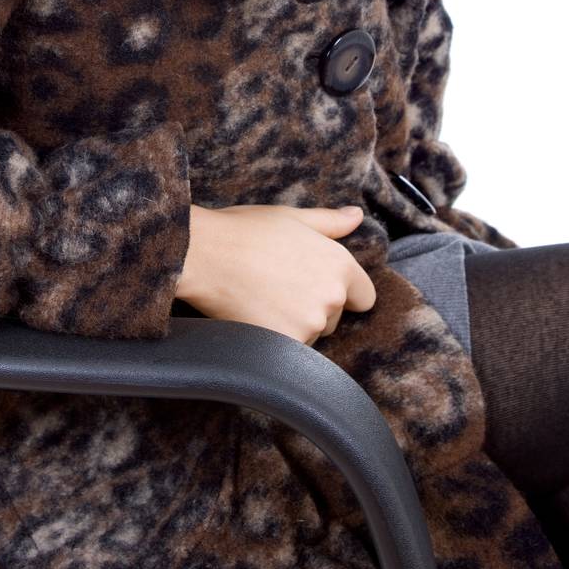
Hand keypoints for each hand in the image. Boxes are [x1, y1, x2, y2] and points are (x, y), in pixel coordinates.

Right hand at [175, 202, 375, 343]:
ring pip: (310, 335)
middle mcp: (331, 296)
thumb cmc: (244, 231)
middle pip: (334, 318)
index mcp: (339, 264)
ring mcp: (309, 323)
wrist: (204, 254)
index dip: (343, 292)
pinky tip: (255, 317)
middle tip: (277, 286)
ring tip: (262, 298)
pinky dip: (274, 339)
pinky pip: (289, 352)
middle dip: (312, 307)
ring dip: (293, 325)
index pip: (364, 297)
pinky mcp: (285, 344)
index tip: (314, 286)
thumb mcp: (291, 217)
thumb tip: (357, 216)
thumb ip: (330, 221)